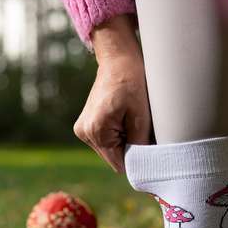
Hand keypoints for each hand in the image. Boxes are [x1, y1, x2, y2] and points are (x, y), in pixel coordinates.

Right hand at [73, 15, 151, 172]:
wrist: (117, 61)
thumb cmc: (132, 83)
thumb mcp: (142, 117)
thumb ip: (140, 145)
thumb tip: (142, 166)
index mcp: (96, 131)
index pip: (119, 164)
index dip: (135, 159)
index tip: (146, 146)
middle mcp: (84, 133)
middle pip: (113, 159)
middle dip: (128, 148)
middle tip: (137, 127)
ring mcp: (82, 130)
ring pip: (110, 151)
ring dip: (122, 141)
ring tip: (128, 120)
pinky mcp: (84, 126)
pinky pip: (105, 142)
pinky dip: (116, 136)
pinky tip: (120, 119)